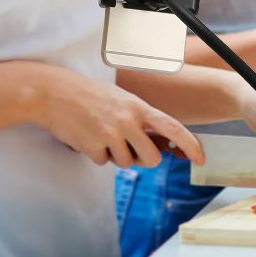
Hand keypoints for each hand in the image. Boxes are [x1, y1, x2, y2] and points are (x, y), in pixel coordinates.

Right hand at [38, 68, 204, 168]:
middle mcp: (128, 121)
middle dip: (142, 159)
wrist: (55, 93)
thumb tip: (155, 147)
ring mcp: (111, 134)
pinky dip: (95, 153)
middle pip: (151, 159)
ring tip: (100, 133)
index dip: (190, 144)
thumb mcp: (121, 100)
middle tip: (127, 147)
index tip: (200, 158)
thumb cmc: (90, 95)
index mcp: (138, 107)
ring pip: (125, 163)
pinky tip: (86, 135)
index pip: (173, 127)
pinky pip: (102, 162)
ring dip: (114, 155)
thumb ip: (139, 120)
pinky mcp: (94, 146)